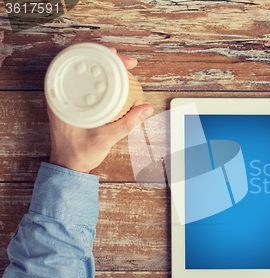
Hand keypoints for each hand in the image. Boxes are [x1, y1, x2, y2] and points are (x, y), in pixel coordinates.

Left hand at [48, 48, 153, 173]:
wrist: (68, 166)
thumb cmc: (79, 154)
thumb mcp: (106, 138)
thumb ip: (127, 124)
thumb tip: (146, 109)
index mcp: (64, 100)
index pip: (83, 67)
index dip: (103, 58)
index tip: (120, 58)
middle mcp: (62, 96)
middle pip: (85, 66)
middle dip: (109, 60)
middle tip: (128, 63)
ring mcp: (66, 99)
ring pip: (86, 74)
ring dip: (105, 69)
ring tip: (123, 67)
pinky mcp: (72, 104)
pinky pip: (86, 85)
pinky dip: (100, 80)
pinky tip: (111, 80)